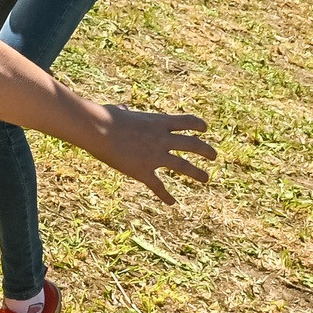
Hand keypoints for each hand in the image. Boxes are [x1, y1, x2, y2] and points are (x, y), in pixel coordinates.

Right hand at [96, 107, 214, 204]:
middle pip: (192, 144)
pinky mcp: (143, 171)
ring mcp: (155, 156)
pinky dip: (166, 195)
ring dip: (196, 172)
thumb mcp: (118, 111)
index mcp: (158, 121)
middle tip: (214, 156)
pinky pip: (158, 186)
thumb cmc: (104, 117)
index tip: (205, 129)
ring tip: (206, 179)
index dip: (198, 125)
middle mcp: (162, 138)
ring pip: (182, 165)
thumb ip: (124, 111)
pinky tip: (172, 203)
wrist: (98, 130)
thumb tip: (122, 109)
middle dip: (205, 150)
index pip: (186, 121)